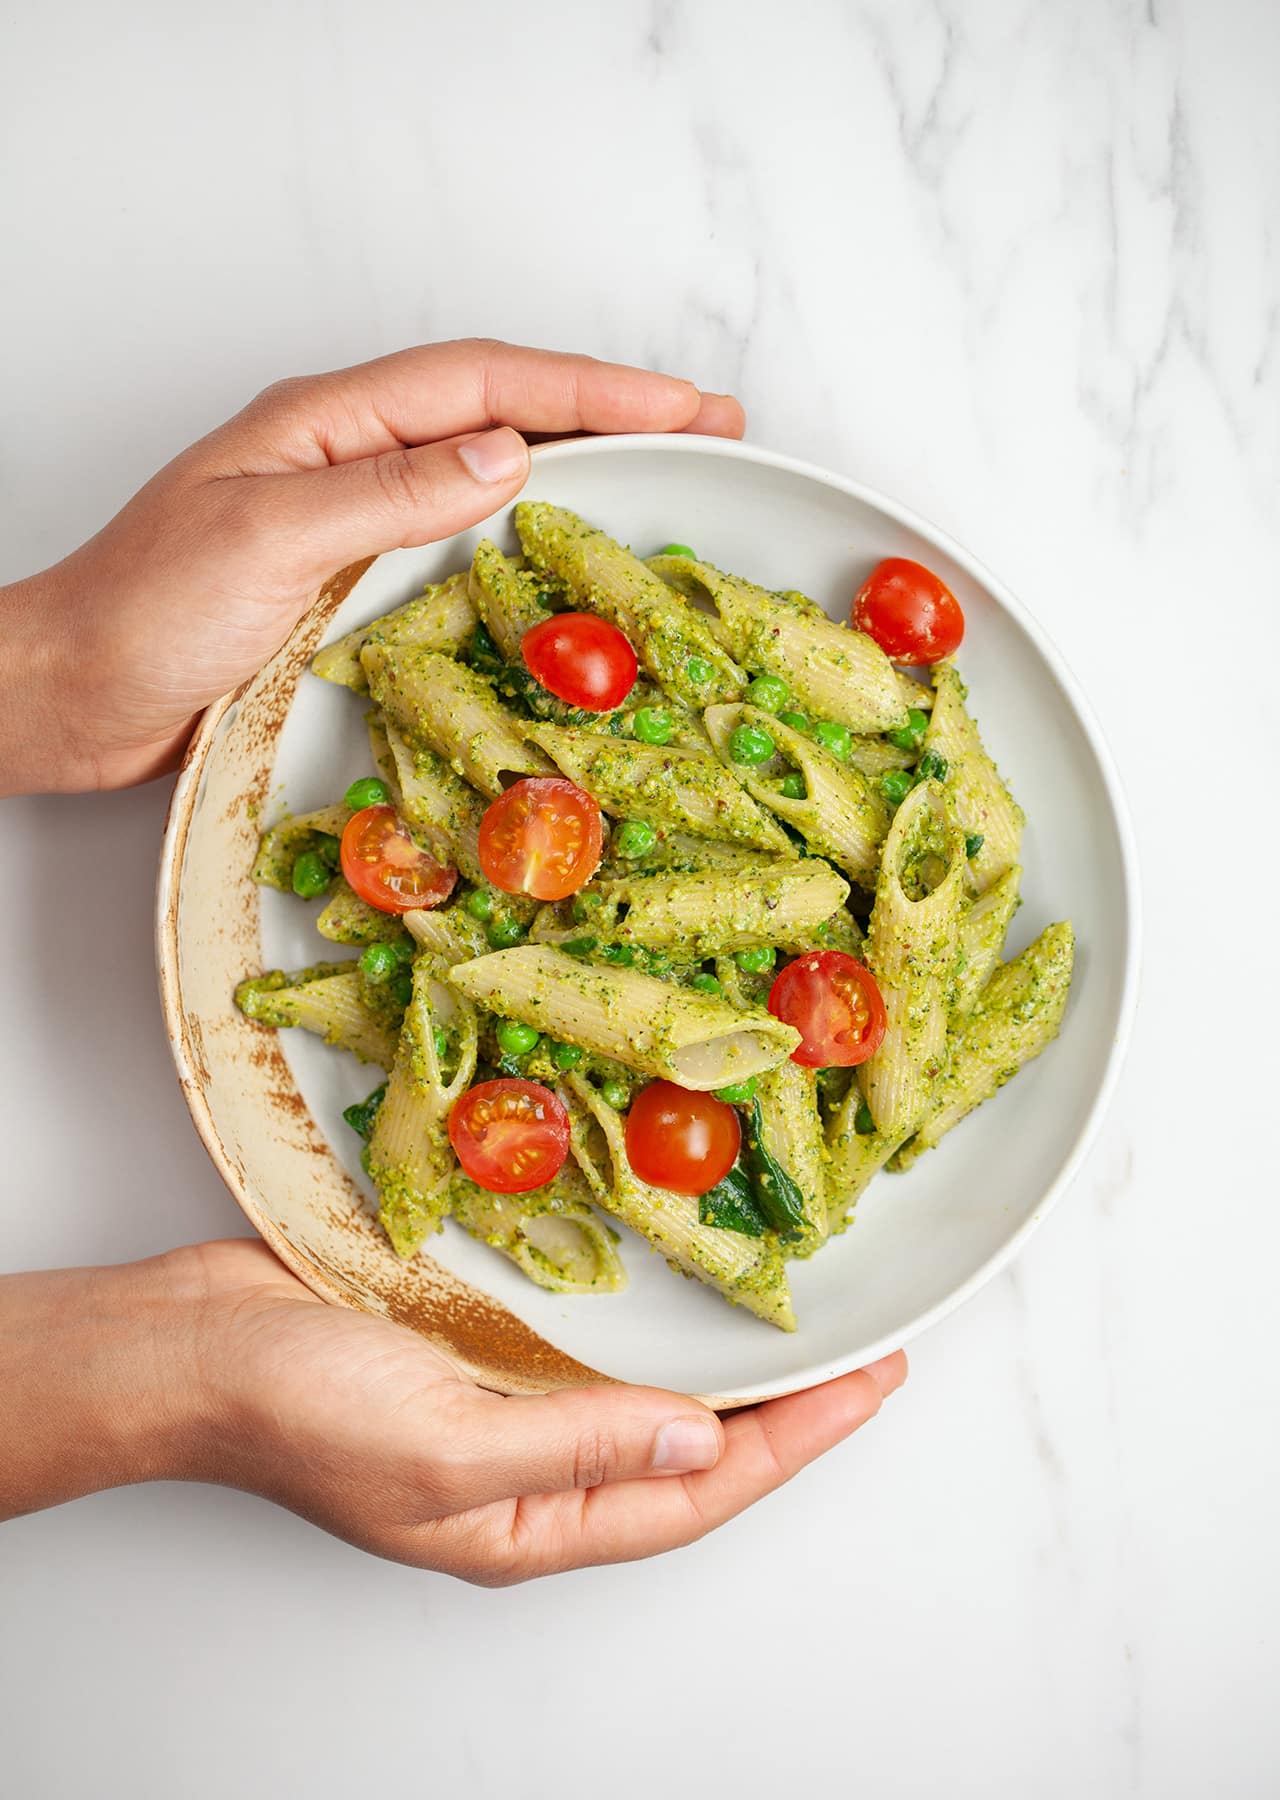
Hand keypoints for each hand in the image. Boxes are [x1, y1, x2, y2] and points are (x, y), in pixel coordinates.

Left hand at [0, 339, 743, 795]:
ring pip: (490, 478)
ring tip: (670, 483)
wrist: (72, 695)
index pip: (485, 383)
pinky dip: (529, 546)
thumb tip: (507, 454)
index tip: (686, 403)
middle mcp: (351, 462)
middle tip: (713, 430)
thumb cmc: (144, 615)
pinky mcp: (355, 586)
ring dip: (584, 475)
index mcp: (329, 425)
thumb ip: (386, 495)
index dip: (593, 388)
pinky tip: (569, 568)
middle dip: (612, 415)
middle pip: (502, 414)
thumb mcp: (266, 539)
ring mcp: (356, 523)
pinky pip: (462, 549)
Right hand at [0, 1242, 905, 1581]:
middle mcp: (530, 1470)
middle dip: (783, 1413)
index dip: (794, 1441)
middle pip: (687, 1451)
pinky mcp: (477, 1345)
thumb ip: (579, 1444)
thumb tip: (700, 1437)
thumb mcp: (446, 1446)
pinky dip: (650, 1321)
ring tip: (800, 1327)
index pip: (695, 1490)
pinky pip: (589, 1343)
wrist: (191, 1343)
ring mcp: (504, 1405)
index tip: (871, 1385)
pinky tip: (681, 1289)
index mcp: (527, 1520)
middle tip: (866, 1358)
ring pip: (647, 1397)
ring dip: (724, 1366)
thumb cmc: (295, 1406)